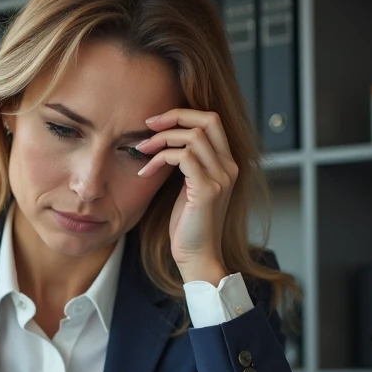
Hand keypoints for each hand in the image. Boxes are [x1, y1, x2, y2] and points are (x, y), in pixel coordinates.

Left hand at [134, 109, 237, 283]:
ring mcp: (221, 177)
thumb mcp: (189, 188)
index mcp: (226, 164)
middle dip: (174, 116)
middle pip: (208, 119)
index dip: (183, 115)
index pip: (211, 121)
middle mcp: (229, 167)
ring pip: (192, 136)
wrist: (198, 257)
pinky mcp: (207, 190)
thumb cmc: (189, 226)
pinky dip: (159, 159)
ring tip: (142, 152)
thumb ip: (187, 164)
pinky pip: (183, 157)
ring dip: (161, 140)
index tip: (155, 124)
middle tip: (148, 125)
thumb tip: (165, 141)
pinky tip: (145, 172)